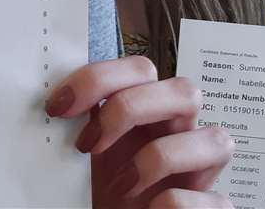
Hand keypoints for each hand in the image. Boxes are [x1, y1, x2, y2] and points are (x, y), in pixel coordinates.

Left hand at [46, 56, 233, 207]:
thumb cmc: (98, 190)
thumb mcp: (82, 152)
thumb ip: (79, 123)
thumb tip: (49, 103)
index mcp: (148, 110)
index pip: (140, 69)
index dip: (99, 78)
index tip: (57, 107)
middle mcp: (179, 132)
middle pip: (183, 89)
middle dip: (130, 109)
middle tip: (88, 143)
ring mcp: (202, 170)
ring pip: (216, 138)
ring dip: (159, 158)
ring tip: (121, 186)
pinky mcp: (213, 208)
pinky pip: (216, 200)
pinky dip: (178, 205)